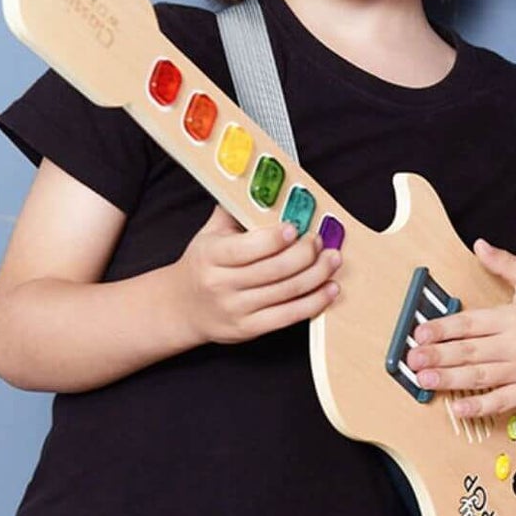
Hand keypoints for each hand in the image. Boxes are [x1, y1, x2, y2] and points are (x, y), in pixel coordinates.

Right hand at [172, 203, 339, 344]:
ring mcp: (236, 309)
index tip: (296, 228)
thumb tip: (263, 186)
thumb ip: (233, 211)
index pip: (248, 247)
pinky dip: (315, 302)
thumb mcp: (208, 235)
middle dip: (305, 254)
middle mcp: (221, 284)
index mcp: (210, 255)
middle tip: (320, 241)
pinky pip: (289, 316)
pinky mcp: (249, 329)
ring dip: (317, 274)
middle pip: (274, 269)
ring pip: (287, 292)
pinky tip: (330, 289)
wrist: (182, 308)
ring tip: (333, 260)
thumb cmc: (203, 266)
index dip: (276, 238)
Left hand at [405, 238, 515, 419]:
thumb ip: (505, 264)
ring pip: (480, 376)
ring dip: (450, 379)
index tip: (420, 331)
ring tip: (425, 381)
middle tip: (411, 360)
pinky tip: (458, 408)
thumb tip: (480, 245)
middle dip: (437, 355)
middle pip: (469, 351)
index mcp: (513, 317)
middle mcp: (515, 344)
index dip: (442, 328)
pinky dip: (480, 406)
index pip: (470, 323)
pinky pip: (502, 400)